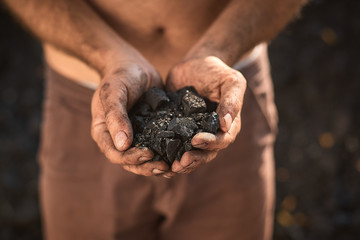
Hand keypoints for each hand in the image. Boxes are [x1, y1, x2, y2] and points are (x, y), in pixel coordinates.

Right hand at [91, 60, 169, 175]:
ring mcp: (135, 136)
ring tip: (173, 168)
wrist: (133, 65)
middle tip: (165, 167)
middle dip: (147, 167)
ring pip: (144, 159)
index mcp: (104, 132)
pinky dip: (166, 154)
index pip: (115, 154)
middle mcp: (118, 138)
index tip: (148, 154)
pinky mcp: (151, 132)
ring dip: (157, 166)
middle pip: (130, 162)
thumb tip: (122, 145)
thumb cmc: (120, 76)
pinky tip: (179, 156)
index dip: (130, 158)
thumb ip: (116, 116)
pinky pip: (157, 147)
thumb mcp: (114, 92)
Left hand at [164, 56, 245, 175]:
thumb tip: (225, 124)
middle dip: (194, 159)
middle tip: (180, 163)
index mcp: (227, 125)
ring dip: (181, 163)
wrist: (194, 65)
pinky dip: (168, 154)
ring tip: (169, 168)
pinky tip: (158, 159)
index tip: (196, 140)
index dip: (210, 143)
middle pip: (206, 153)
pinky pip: (175, 146)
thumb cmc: (216, 71)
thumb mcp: (231, 81)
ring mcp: (194, 133)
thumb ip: (231, 101)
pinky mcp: (178, 130)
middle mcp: (211, 133)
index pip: (222, 140)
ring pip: (191, 154)